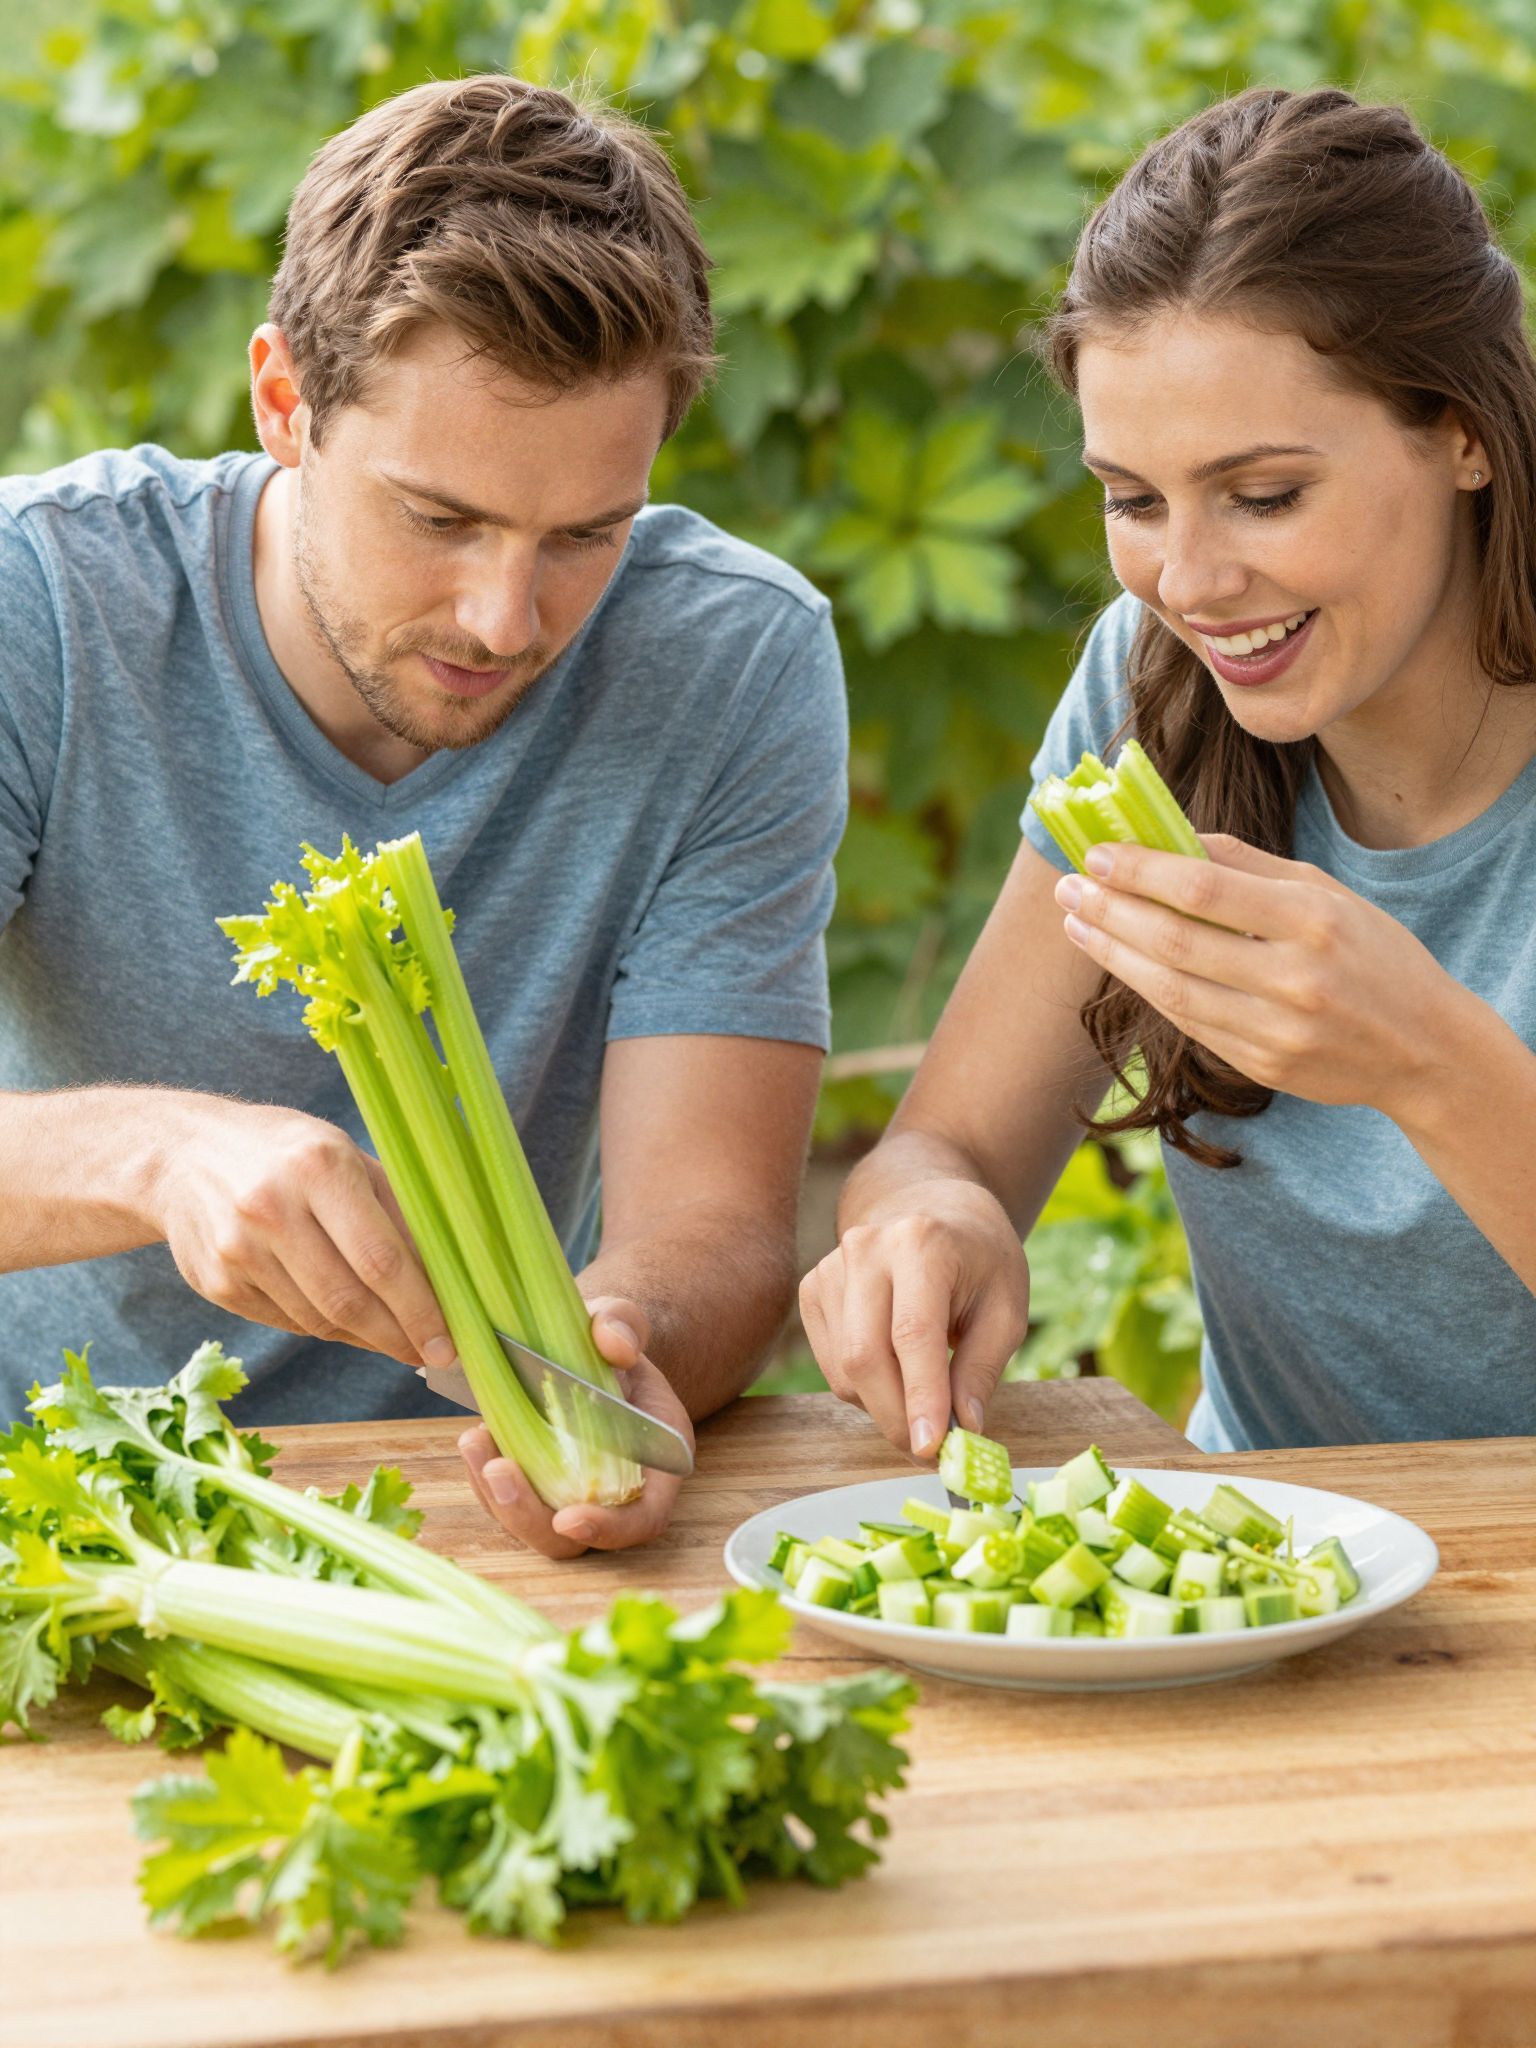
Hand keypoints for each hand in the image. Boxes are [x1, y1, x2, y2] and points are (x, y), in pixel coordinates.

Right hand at [149, 1097, 454, 1366]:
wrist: (180, 1155)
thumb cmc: (285, 1152)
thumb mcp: (346, 1156)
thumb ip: (396, 1212)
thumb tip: (445, 1277)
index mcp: (318, 1167)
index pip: (379, 1258)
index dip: (419, 1308)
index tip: (448, 1341)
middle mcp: (271, 1208)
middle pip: (347, 1300)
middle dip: (397, 1336)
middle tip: (431, 1352)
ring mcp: (237, 1251)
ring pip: (318, 1321)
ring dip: (365, 1337)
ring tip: (394, 1335)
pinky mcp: (216, 1284)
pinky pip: (287, 1322)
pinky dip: (325, 1329)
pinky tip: (346, 1322)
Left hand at [456, 1296, 693, 1557]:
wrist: (586, 1350)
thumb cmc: (610, 1340)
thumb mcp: (621, 1320)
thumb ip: (624, 1324)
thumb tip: (614, 1345)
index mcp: (656, 1463)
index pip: (644, 1518)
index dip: (609, 1529)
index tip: (567, 1518)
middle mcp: (615, 1492)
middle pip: (575, 1540)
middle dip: (531, 1517)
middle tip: (499, 1470)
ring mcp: (571, 1496)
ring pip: (533, 1528)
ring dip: (498, 1498)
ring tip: (474, 1443)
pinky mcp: (536, 1489)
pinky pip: (508, 1504)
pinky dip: (485, 1481)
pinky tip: (474, 1441)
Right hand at [798, 1181, 1029, 1457]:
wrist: (929, 1205)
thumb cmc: (978, 1258)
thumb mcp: (1006, 1306)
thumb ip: (983, 1368)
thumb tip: (964, 1429)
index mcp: (922, 1244)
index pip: (913, 1333)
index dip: (921, 1397)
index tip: (931, 1449)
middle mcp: (866, 1249)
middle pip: (865, 1355)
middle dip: (896, 1416)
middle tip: (930, 1451)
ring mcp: (831, 1267)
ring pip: (844, 1369)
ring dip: (883, 1404)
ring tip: (923, 1396)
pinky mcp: (812, 1288)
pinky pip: (831, 1364)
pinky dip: (863, 1386)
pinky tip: (895, 1367)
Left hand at [1055, 834, 1456, 1116]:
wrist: (1425, 1048)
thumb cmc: (1372, 954)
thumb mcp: (1327, 894)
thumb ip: (1250, 867)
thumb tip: (1173, 836)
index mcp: (1313, 920)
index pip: (1205, 890)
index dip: (1141, 871)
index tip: (1097, 853)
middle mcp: (1293, 978)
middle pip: (1176, 940)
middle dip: (1110, 910)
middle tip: (1069, 885)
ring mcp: (1275, 1030)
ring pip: (1170, 988)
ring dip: (1112, 952)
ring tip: (1076, 921)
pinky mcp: (1262, 1065)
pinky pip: (1188, 1022)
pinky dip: (1147, 987)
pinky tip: (1118, 961)